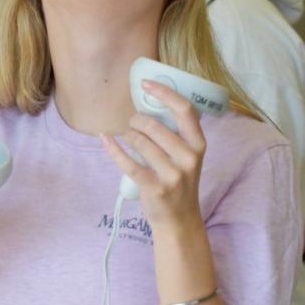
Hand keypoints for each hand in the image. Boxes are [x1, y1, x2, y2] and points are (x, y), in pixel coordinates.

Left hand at [101, 79, 206, 230]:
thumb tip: (149, 102)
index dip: (164, 93)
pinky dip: (113, 148)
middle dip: (136, 120)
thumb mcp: (187, 156)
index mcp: (199, 145)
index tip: (146, 84)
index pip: (185, 110)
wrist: (179, 221)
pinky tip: (105, 139)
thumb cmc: (179, 180)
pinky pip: (128, 162)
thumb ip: (176, 133)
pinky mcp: (155, 188)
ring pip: (139, 142)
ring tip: (128, 138)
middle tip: (132, 124)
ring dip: (127, 135)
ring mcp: (173, 175)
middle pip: (154, 125)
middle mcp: (189, 158)